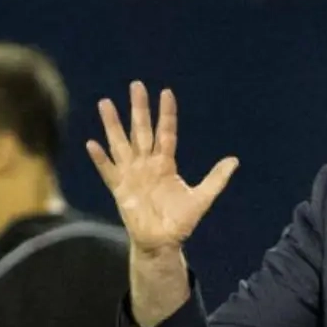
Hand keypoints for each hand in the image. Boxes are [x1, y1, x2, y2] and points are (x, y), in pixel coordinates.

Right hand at [86, 81, 238, 252]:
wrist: (163, 242)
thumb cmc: (180, 221)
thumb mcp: (201, 198)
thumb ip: (215, 179)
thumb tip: (234, 161)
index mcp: (166, 164)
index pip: (166, 132)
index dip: (166, 114)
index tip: (166, 92)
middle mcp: (146, 164)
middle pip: (141, 130)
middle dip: (138, 109)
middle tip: (136, 85)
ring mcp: (131, 174)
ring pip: (121, 144)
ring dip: (113, 125)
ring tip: (105, 103)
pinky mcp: (120, 189)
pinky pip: (108, 171)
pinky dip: (100, 159)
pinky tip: (92, 144)